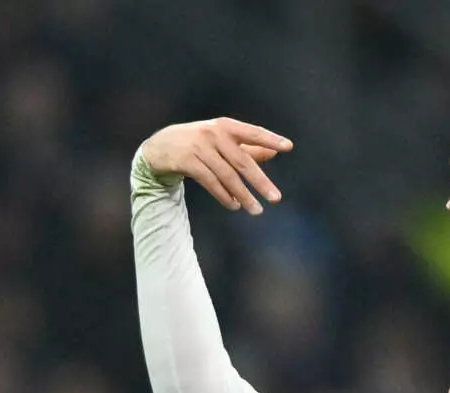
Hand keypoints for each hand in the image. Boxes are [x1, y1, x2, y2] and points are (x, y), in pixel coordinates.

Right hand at [141, 118, 293, 214]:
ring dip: (243, 196)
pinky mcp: (187, 162)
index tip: (288, 147)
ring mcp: (199, 148)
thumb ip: (248, 146)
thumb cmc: (199, 143)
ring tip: (256, 210)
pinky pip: (211, 183)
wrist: (161, 146)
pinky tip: (234, 205)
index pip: (252, 132)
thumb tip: (275, 151)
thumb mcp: (222, 140)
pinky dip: (224, 196)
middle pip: (242, 161)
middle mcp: (214, 134)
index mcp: (226, 126)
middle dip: (260, 182)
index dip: (270, 139)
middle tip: (275, 198)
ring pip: (227, 176)